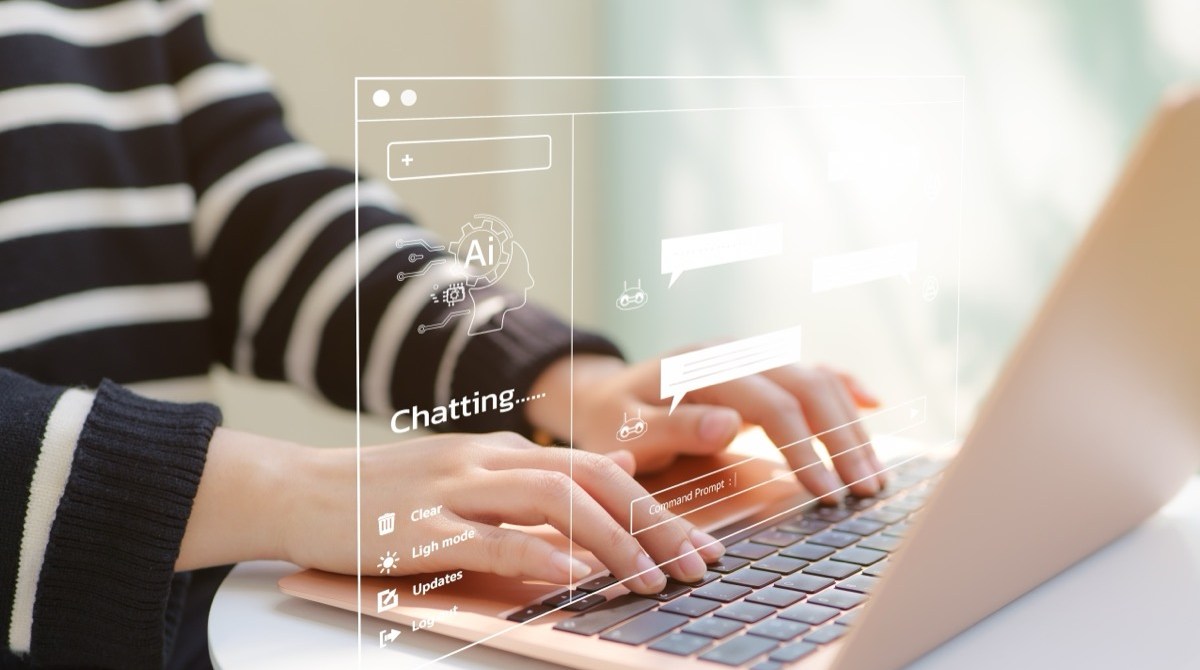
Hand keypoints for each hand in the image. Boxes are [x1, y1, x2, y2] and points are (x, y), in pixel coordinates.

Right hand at [180, 428, 723, 593]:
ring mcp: (451, 488)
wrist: (301, 489)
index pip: (597, 469)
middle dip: (651, 523)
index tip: (697, 545)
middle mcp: (486, 459)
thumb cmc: (388, 493)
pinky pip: (486, 537)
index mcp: (503, 449)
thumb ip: (542, 473)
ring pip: (549, 502)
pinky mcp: (417, 526)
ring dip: (608, 541)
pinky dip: (532, 554)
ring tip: (648, 578)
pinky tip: (569, 575)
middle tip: (695, 564)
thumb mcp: (473, 471)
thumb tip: (619, 464)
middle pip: (589, 480)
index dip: (654, 507)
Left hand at [527, 353, 885, 501]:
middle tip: (866, 490)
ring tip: (872, 475)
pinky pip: (811, 371)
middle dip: (843, 440)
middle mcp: (736, 352)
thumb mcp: (626, 429)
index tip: (826, 494)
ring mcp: (752, 356)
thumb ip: (673, 428)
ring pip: (818, 380)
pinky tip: (874, 404)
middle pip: (808, 387)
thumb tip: (727, 426)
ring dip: (851, 425)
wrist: (604, 393)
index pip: (772, 404)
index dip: (805, 448)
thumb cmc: (613, 419)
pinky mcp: (761, 368)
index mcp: (704, 365)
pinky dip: (845, 386)